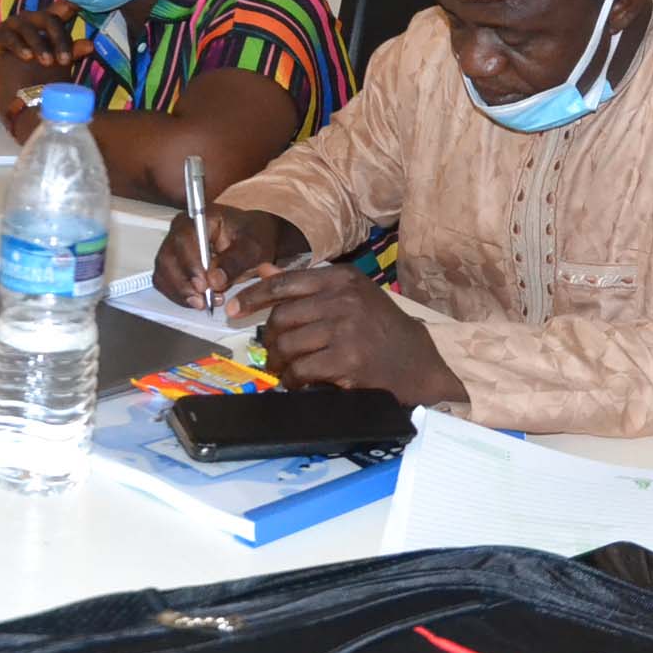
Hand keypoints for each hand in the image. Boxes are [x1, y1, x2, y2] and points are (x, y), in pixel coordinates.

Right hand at [0, 0, 83, 69]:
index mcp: (46, 20)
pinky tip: (27, 56)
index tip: (80, 6)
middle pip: (49, 20)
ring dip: (39, 45)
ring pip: (29, 30)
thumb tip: (90, 46)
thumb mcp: (52, 55)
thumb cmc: (30, 60)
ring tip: (48, 62)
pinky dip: (19, 47)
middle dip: (59, 39)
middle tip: (66, 61)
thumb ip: (70, 50)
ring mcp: (13, 25)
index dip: (70, 5)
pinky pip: (9, 38)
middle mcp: (31, 18)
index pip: (62, 10)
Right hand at [153, 205, 302, 304]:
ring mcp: (173, 248)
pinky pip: (165, 283)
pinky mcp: (172, 265)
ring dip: (182, 293)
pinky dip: (179, 296)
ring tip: (205, 302)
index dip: (190, 264)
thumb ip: (235, 261)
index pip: (184, 239)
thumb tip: (215, 280)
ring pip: (163, 274)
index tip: (203, 285)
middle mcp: (180, 231)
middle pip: (167, 259)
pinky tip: (199, 300)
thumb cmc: (252, 238)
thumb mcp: (254, 248)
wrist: (251, 243)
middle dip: (184, 284)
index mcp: (199, 218)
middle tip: (204, 300)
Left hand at [229, 264, 467, 406]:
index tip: (233, 309)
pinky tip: (300, 382)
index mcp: (341, 278)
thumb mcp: (351, 295)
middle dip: (270, 340)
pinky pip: (301, 370)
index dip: (252, 296)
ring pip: (288, 345)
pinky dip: (294, 380)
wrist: (419, 361)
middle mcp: (343, 298)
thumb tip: (263, 270)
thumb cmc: (381, 328)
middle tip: (272, 354)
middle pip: (281, 318)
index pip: (284, 283)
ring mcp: (346, 329)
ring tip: (285, 371)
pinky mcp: (347, 359)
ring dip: (279, 363)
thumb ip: (308, 285)